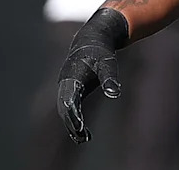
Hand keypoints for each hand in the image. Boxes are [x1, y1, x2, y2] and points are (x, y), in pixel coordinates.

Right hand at [56, 8, 129, 143]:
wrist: (92, 39)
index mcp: (72, 76)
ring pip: (64, 110)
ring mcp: (66, 87)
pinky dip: (75, 120)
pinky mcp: (71, 90)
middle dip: (71, 124)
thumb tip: (115, 95)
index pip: (69, 100)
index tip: (80, 126)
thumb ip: (110, 78)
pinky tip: (85, 133)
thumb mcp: (108, 63)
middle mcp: (65, 83)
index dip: (73, 114)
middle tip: (83, 137)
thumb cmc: (101, 51)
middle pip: (63, 108)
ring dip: (72, 125)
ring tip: (84, 139)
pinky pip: (69, 108)